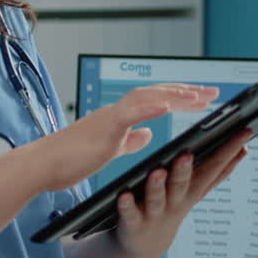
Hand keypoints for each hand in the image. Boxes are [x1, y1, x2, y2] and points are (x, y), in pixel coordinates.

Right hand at [26, 83, 217, 192]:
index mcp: (120, 117)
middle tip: (214, 93)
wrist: (43, 166)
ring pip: (147, 97)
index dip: (181, 97)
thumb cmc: (70, 160)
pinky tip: (169, 106)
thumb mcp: (109, 149)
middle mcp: (117, 111)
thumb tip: (149, 133)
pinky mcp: (104, 128)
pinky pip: (131, 112)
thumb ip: (129, 139)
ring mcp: (110, 117)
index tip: (204, 98)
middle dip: (187, 92)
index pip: (156, 100)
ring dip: (175, 95)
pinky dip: (151, 106)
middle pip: (158, 93)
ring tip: (199, 98)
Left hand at [113, 127, 252, 257]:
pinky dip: (127, 205)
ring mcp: (155, 214)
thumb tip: (244, 148)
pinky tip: (123, 196)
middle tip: (187, 154)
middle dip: (185, 170)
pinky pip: (129, 213)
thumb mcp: (196, 190)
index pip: (214, 168)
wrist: (144, 247)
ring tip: (157, 171)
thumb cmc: (172, 207)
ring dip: (157, 186)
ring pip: (157, 198)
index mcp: (192, 190)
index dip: (230, 151)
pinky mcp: (133, 223)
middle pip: (183, 184)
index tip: (244, 132)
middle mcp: (176, 202)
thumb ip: (217, 172)